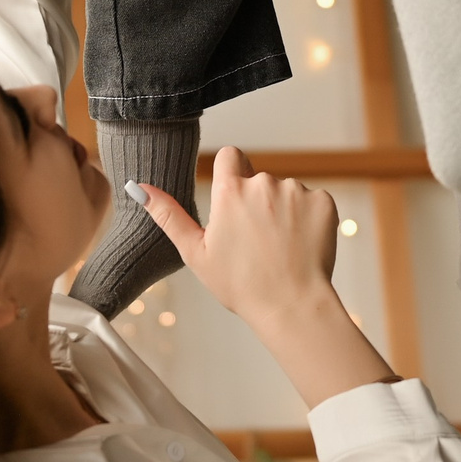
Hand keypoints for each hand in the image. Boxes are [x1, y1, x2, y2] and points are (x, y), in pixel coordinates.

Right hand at [135, 149, 397, 405]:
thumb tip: (136, 186)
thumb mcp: (195, 253)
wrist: (292, 305)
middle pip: (258, 180)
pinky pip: (313, 202)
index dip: (232, 175)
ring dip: (283, 212)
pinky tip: (300, 246)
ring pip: (286, 192)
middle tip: (256, 242)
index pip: (231, 156)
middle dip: (257, 203)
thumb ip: (168, 215)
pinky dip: (308, 220)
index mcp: (231, 191)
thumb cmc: (240, 285)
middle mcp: (264, 183)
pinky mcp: (324, 202)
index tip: (233, 202)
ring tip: (279, 248)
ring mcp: (297, 191)